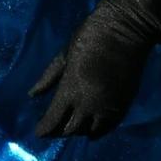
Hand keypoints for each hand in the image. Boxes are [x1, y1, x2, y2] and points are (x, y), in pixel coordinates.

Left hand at [30, 0, 157, 139]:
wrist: (127, 28)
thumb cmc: (91, 35)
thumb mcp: (65, 53)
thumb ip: (49, 77)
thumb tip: (32, 95)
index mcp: (71, 87)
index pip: (53, 119)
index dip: (44, 129)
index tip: (39, 132)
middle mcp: (89, 102)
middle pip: (71, 129)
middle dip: (60, 131)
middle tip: (55, 127)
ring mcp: (109, 105)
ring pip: (90, 131)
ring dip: (80, 130)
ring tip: (74, 124)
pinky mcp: (125, 103)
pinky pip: (109, 126)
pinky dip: (99, 130)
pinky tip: (92, 129)